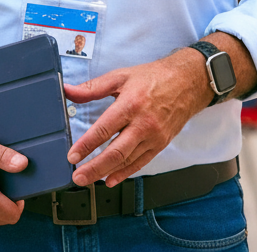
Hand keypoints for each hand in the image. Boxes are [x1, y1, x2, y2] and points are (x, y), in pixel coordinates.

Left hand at [64, 49, 210, 187]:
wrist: (187, 83)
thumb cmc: (153, 78)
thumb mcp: (120, 76)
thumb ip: (92, 87)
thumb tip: (69, 91)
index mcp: (130, 104)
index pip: (104, 130)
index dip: (86, 145)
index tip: (72, 156)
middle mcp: (143, 124)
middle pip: (116, 152)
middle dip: (94, 167)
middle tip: (78, 177)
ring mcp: (154, 137)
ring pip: (128, 160)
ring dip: (107, 172)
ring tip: (89, 179)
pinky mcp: (161, 144)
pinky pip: (141, 162)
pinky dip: (125, 173)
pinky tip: (111, 179)